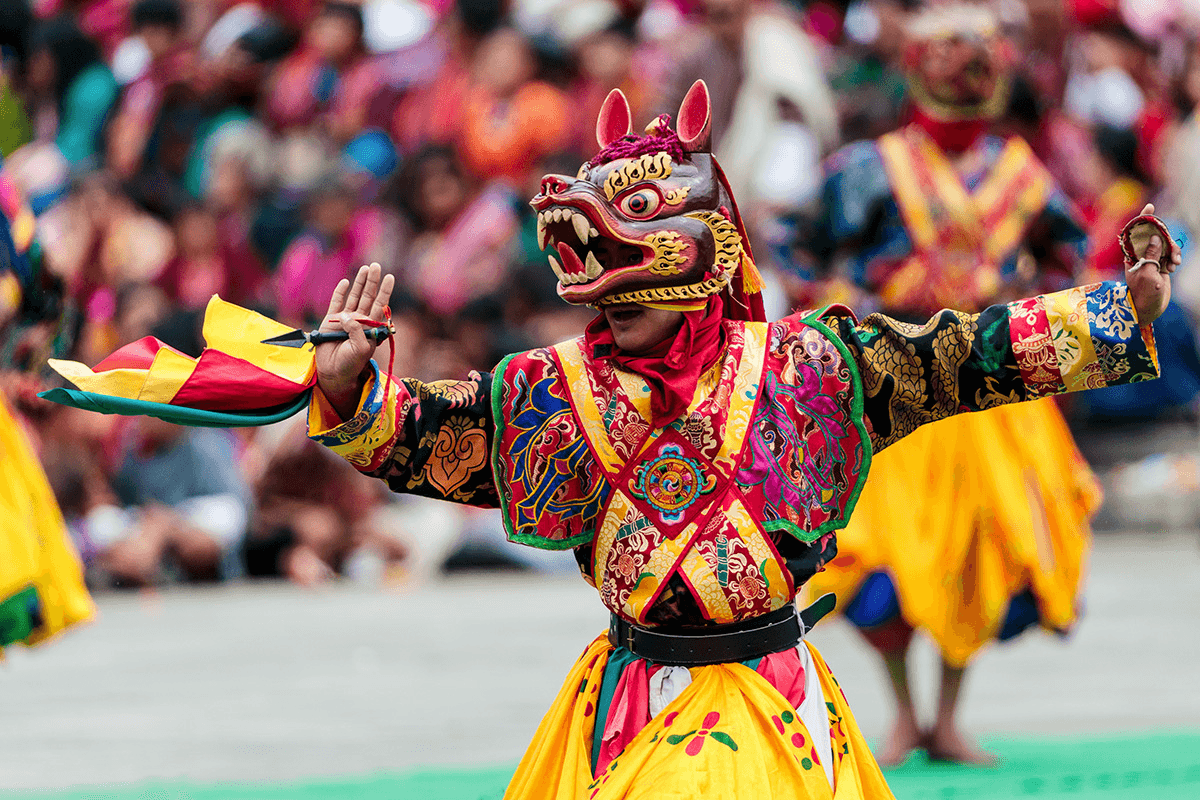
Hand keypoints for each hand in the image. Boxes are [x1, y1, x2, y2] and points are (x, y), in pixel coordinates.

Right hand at [316, 263, 394, 419]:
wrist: (333, 372)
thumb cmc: (351, 364)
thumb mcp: (361, 349)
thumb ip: (357, 331)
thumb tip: (348, 315)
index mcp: (371, 327)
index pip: (380, 305)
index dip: (384, 291)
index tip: (390, 277)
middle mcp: (360, 320)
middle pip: (368, 296)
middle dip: (372, 281)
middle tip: (376, 265)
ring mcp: (345, 319)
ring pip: (354, 296)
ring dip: (359, 283)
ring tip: (365, 268)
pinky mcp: (330, 320)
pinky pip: (336, 303)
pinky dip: (340, 292)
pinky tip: (346, 282)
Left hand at [1125, 204, 1178, 325]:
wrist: (1148, 309)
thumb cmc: (1143, 294)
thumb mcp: (1148, 274)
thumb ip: (1151, 255)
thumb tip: (1155, 238)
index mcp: (1131, 254)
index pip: (1135, 232)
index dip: (1142, 219)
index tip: (1150, 207)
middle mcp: (1140, 254)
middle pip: (1155, 235)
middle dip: (1167, 240)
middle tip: (1172, 255)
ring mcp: (1151, 258)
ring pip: (1166, 244)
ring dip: (1173, 251)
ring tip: (1173, 265)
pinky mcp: (1160, 264)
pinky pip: (1171, 254)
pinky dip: (1175, 257)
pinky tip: (1174, 268)